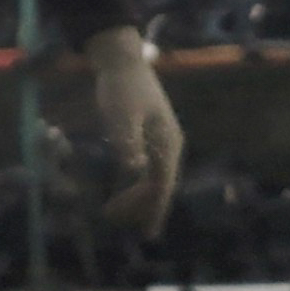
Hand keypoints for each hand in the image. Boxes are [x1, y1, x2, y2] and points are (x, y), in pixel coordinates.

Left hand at [83, 26, 184, 239]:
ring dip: (140, 196)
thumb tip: (136, 169)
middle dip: (144, 207)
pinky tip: (127, 189)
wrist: (121, 58)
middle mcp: (170, 143)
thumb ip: (128, 142)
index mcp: (167, 142)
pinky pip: (150, 167)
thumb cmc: (120, 87)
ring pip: (156, 177)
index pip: (163, 185)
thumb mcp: (121, 115)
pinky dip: (138, 182)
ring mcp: (162, 138)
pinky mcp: (151, 133)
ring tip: (120, 212)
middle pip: (162, 185)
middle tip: (120, 222)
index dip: (152, 209)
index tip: (144, 231)